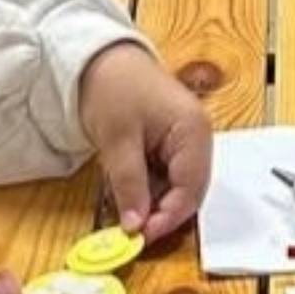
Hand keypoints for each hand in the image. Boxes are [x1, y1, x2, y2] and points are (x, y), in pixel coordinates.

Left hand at [77, 43, 211, 243]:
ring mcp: (184, 142)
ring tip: (126, 211)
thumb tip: (135, 224)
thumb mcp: (118, 140)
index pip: (191, 189)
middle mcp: (196, 139)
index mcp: (193, 132)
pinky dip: (146, 190)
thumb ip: (129, 185)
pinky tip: (127, 194)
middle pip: (188, 192)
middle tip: (133, 232)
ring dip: (152, 203)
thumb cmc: (113, 85)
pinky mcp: (169, 145)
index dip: (168, 218)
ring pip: (175, 188)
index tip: (143, 237)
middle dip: (161, 214)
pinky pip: (164, 177)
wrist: (98, 57)